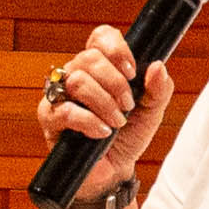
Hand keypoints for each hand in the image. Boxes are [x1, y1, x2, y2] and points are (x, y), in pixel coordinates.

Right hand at [39, 22, 177, 190]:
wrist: (114, 171)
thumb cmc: (129, 136)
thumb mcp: (152, 113)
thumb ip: (159, 89)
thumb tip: (158, 67)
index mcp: (101, 67)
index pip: (100, 37)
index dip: (115, 47)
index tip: (132, 71)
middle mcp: (77, 75)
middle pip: (89, 57)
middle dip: (114, 82)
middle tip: (128, 105)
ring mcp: (60, 95)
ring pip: (77, 80)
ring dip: (103, 102)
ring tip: (116, 122)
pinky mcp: (49, 118)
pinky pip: (64, 110)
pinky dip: (88, 121)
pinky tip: (101, 132)